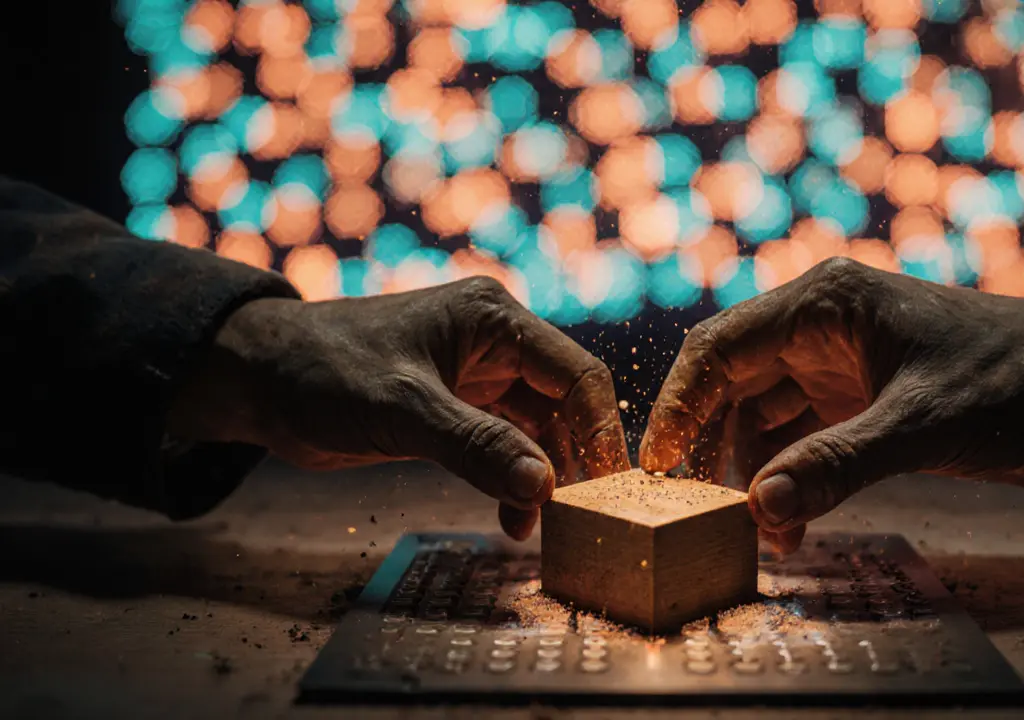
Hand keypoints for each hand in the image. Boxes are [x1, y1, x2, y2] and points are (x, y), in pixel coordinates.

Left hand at [168, 276, 629, 539]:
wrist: (258, 381)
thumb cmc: (323, 370)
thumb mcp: (402, 408)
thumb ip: (475, 445)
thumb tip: (541, 485)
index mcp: (493, 320)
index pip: (575, 373)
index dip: (600, 428)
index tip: (608, 486)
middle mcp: (495, 345)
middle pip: (565, 404)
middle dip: (574, 459)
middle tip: (581, 515)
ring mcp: (476, 380)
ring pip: (537, 431)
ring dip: (541, 476)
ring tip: (537, 524)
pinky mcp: (455, 412)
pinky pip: (504, 446)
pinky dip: (511, 481)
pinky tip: (511, 516)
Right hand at [640, 257, 1023, 552]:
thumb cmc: (1016, 379)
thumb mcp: (925, 423)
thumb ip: (841, 465)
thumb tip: (760, 510)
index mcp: (823, 304)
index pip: (722, 347)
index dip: (680, 404)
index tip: (654, 467)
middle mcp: (818, 330)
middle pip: (731, 386)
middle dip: (713, 448)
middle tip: (695, 512)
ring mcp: (836, 369)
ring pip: (762, 421)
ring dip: (755, 475)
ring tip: (762, 534)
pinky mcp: (857, 406)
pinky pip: (800, 444)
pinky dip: (789, 482)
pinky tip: (790, 525)